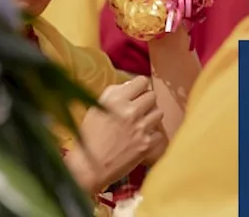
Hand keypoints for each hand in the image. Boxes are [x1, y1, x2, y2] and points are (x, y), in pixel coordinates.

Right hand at [72, 76, 164, 191]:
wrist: (90, 167)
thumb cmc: (89, 137)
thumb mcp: (95, 108)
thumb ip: (113, 94)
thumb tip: (130, 85)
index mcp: (116, 99)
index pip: (142, 81)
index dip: (140, 86)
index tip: (137, 92)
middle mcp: (130, 111)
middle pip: (152, 96)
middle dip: (146, 101)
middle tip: (139, 109)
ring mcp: (141, 128)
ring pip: (159, 112)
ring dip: (151, 116)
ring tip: (141, 123)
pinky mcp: (147, 144)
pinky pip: (159, 133)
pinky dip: (152, 135)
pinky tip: (141, 138)